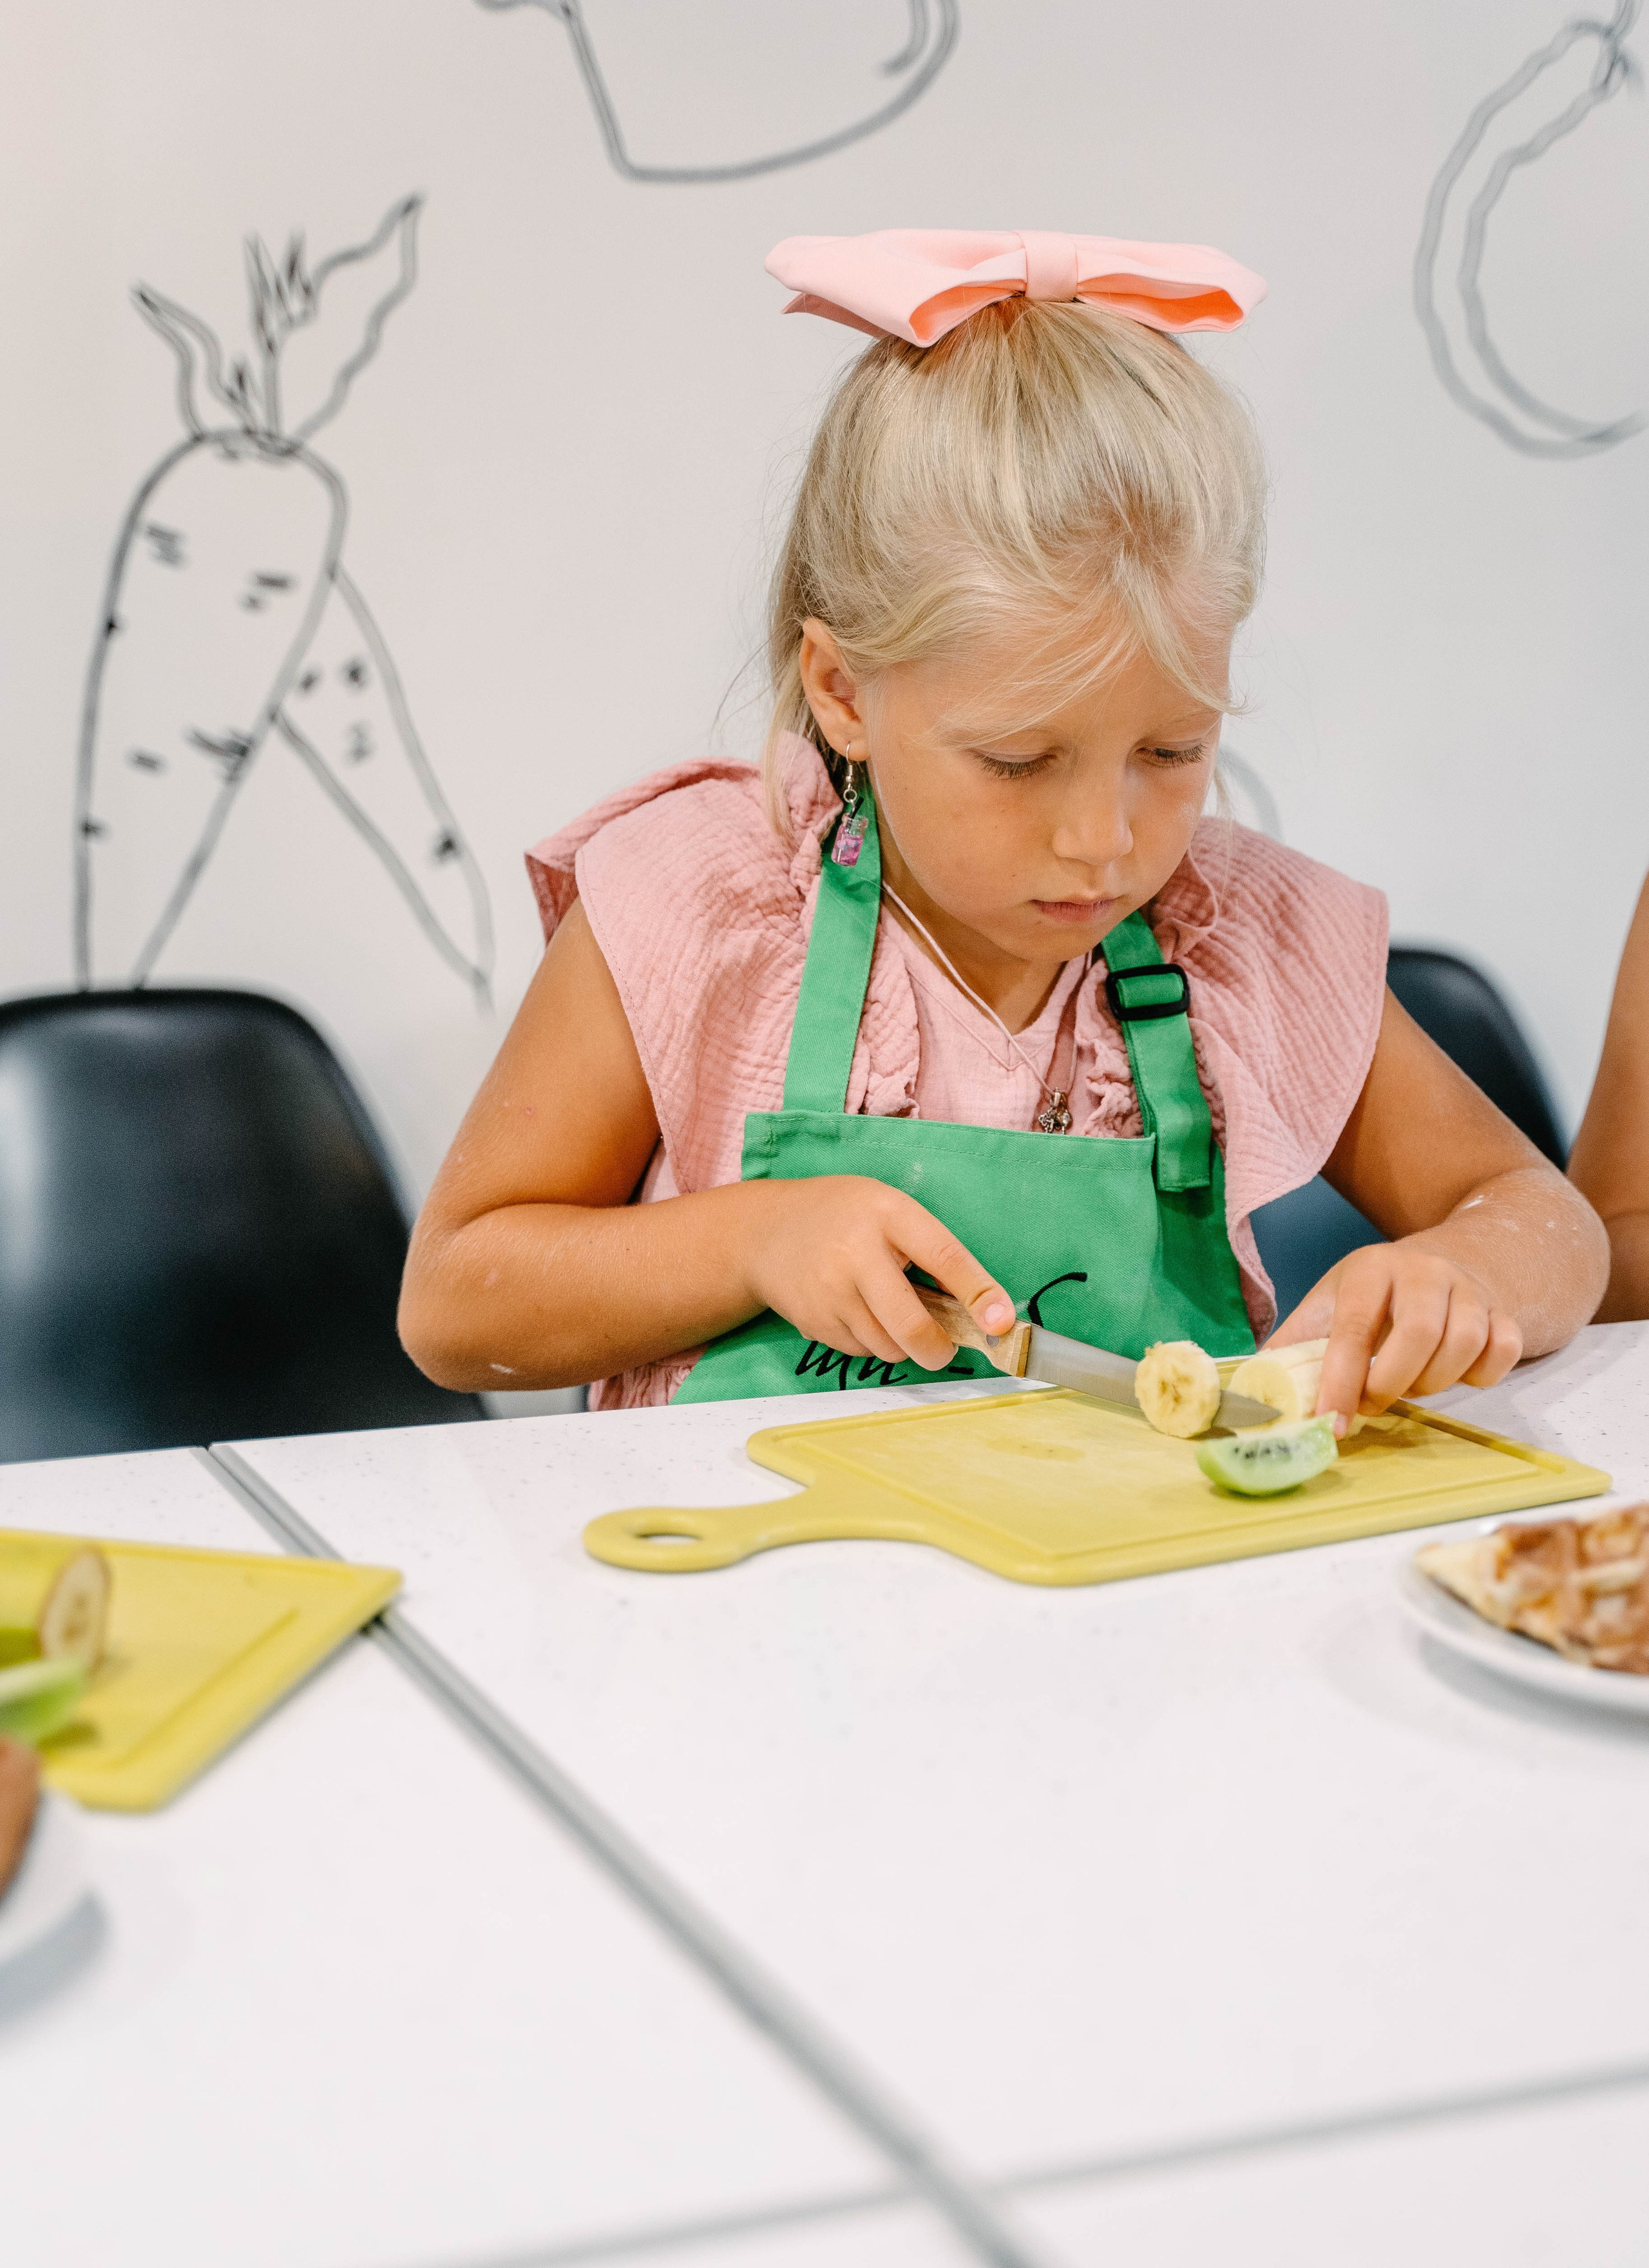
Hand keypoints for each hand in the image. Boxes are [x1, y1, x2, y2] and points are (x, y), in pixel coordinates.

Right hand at [739, 1177, 1013, 1371]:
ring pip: (888, 1347)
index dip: (977, 1292)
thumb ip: (931, 1252)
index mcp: (887, 1214)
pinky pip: (861, 1352)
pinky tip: (857, 1312)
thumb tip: (982, 1312)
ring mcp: (829, 1292)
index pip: (943, 1256)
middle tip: (945, 1347)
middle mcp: (855, 1254)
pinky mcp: (813, 1322)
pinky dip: (872, 1342)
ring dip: (902, 1343)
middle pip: (911, 1325)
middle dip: (937, 1348)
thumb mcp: (890, 1211)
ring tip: (889, 1310)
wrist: (766, 1232)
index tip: (1002, 1322)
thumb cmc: (844, 1217)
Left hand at [1269, 1241, 1521, 1432]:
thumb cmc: (1375, 1295)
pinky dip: (1479, 1376)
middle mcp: (1424, 1271)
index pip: (1355, 1329)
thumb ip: (1294, 1345)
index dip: (1341, 1382)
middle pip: (1417, 1336)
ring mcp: (1470, 1290)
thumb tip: (1254, 1389)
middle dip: (1391, 1384)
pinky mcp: (1505, 1312)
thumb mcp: (1329, 1304)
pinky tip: (1455, 1372)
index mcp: (1371, 1269)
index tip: (1331, 1423)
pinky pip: (1503, 1354)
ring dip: (1433, 1383)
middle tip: (1373, 1400)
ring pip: (1462, 1347)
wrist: (1446, 1260)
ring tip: (1411, 1382)